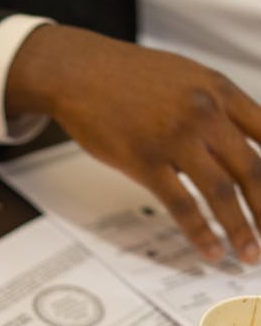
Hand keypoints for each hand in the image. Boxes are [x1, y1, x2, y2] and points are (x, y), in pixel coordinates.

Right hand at [7, 26, 260, 263]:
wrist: (82, 71)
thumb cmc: (130, 77)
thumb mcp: (188, 79)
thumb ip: (217, 109)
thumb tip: (238, 147)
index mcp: (221, 91)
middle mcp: (204, 113)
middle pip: (252, 169)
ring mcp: (174, 138)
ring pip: (221, 192)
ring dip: (241, 229)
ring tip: (249, 255)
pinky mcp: (145, 161)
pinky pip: (181, 204)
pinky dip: (200, 233)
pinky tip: (211, 250)